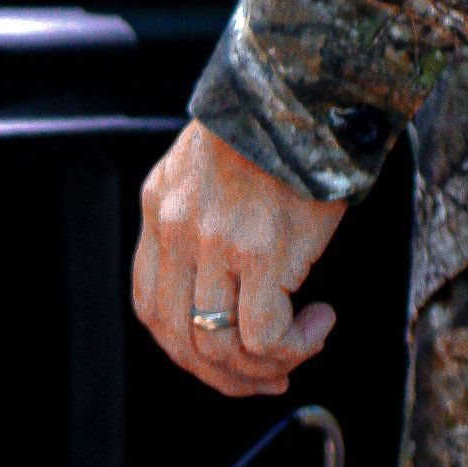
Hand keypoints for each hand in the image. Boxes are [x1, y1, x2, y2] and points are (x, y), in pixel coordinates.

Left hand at [134, 121, 345, 397]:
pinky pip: (264, 336)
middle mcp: (177, 228)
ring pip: (219, 347)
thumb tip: (223, 285)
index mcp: (160, 204)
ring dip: (264, 366)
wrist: (308, 91)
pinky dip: (293, 346)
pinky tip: (319, 323)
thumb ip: (200, 216)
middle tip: (268, 375)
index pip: (148, 303)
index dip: (183, 346)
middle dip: (224, 375)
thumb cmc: (276, 126)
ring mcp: (215, 243)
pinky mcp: (261, 253)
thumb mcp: (209, 165)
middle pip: (178, 337)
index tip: (221, 358)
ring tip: (302, 343)